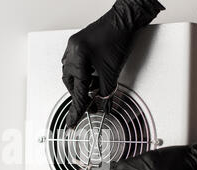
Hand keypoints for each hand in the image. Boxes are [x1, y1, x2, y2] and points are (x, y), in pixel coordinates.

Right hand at [61, 0, 164, 127]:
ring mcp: (73, 47)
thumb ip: (106, 93)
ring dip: (84, 83)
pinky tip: (94, 74)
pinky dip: (83, 73)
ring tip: (97, 84)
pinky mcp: (77, 45)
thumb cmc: (119, 38)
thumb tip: (103, 106)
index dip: (77, 109)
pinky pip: (75, 64)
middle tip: (92, 102)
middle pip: (72, 83)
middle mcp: (72, 52)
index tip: (72, 122)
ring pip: (73, 74)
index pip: (77, 91)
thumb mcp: (112, 72)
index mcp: (78, 58)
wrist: (124, 20)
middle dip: (83, 93)